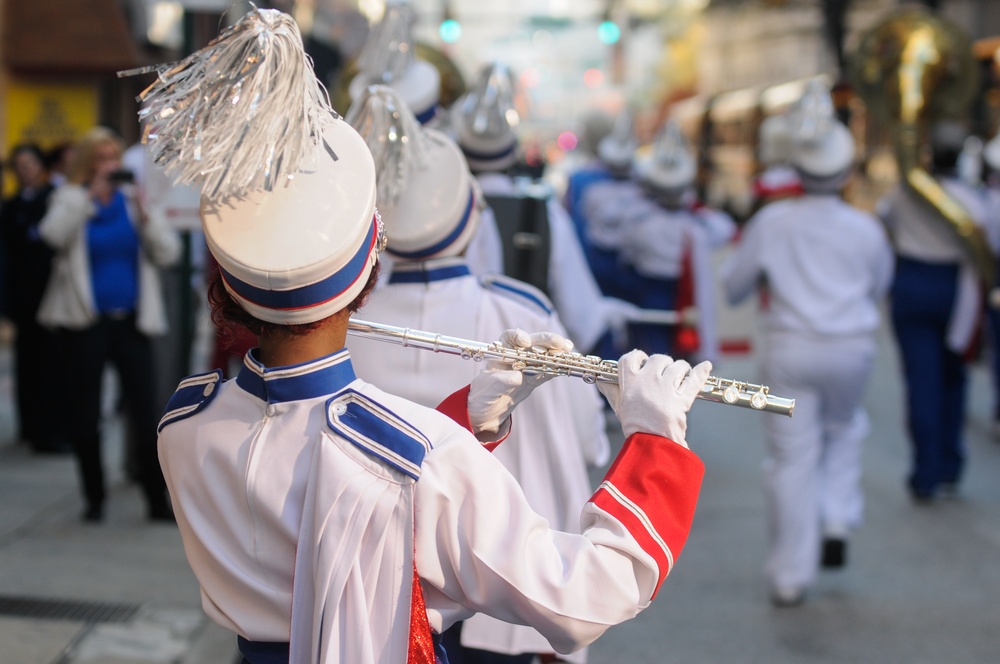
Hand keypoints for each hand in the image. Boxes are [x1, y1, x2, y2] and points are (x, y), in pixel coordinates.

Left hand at [468, 328, 573, 434]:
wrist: (486, 411)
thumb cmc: (482, 395)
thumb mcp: (488, 389)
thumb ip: (500, 381)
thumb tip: (516, 376)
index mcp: (500, 353)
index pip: (510, 338)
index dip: (518, 336)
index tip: (525, 342)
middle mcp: (515, 356)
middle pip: (532, 343)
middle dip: (546, 340)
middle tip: (559, 343)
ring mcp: (527, 366)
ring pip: (544, 354)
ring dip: (557, 351)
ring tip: (568, 349)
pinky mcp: (535, 378)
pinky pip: (548, 370)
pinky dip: (558, 367)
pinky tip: (567, 365)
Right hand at [597, 350, 711, 446]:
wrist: (650, 444)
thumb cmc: (634, 427)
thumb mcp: (619, 407)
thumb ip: (611, 390)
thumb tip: (601, 381)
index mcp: (630, 381)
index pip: (631, 358)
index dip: (638, 357)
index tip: (643, 361)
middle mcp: (648, 380)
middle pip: (658, 359)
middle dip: (663, 364)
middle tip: (664, 375)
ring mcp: (667, 387)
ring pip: (678, 366)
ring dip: (681, 370)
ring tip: (681, 377)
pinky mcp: (683, 397)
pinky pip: (694, 379)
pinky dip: (702, 371)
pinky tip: (706, 366)